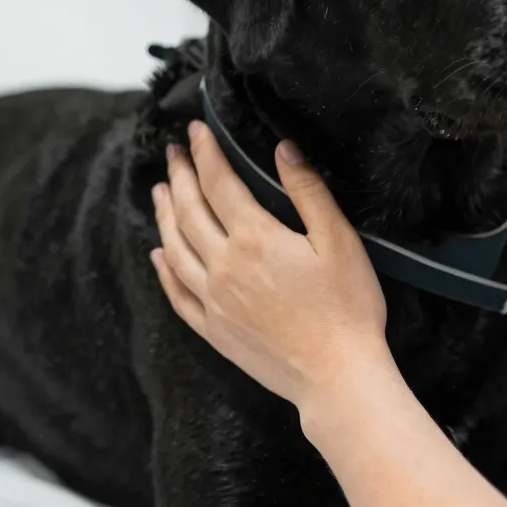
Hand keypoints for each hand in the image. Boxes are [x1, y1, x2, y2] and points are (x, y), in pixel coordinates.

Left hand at [150, 122, 391, 412]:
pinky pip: (177, 294)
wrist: (336, 375)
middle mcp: (224, 266)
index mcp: (255, 238)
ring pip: (175, 249)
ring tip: (159, 192)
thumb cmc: (348, 306)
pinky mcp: (215, 330)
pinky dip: (164, 270)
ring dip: (164, 216)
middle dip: (180, 176)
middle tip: (172, 153)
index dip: (205, 153)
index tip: (194, 130)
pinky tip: (159, 256)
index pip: (219, 183)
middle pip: (190, 211)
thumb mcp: (339, 240)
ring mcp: (214, 301)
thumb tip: (283, 149)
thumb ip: (308, 191)